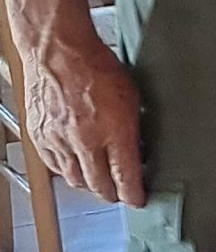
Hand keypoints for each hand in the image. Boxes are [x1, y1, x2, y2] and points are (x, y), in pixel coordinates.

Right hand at [21, 32, 145, 204]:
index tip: (138, 200)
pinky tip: (75, 167)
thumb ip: (133, 127)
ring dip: (89, 185)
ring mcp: (60, 142)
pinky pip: (55, 167)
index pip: (126, 177)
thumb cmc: (96, 66)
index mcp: (114, 131)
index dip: (133, 194)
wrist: (57, 51)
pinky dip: (67, 171)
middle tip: (120, 194)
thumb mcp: (131, 96)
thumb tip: (137, 149)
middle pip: (100, 186)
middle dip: (112, 194)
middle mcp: (86, 142)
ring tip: (99, 183)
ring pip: (75, 181)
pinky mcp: (40, 138)